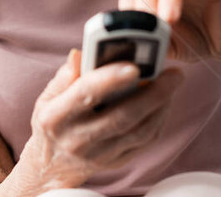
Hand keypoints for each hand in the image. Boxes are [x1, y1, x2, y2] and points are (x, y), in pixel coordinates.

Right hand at [21, 49, 183, 190]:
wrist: (52, 165)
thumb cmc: (53, 122)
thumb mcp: (47, 97)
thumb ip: (65, 76)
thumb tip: (79, 54)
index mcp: (56, 117)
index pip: (85, 94)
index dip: (110, 79)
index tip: (134, 66)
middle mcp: (77, 139)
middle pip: (121, 116)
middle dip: (152, 94)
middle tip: (172, 74)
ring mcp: (98, 155)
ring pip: (138, 132)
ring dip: (160, 107)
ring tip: (172, 84)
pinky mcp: (115, 163)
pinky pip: (143, 143)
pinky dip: (158, 121)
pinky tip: (164, 103)